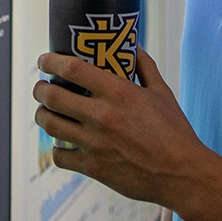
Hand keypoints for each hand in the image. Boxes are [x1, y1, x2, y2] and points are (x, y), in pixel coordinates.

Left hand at [33, 47, 206, 208]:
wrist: (181, 173)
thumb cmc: (174, 131)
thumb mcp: (162, 92)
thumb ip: (145, 67)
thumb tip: (134, 47)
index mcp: (118, 93)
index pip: (72, 69)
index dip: (51, 62)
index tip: (44, 60)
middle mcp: (102, 116)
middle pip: (53, 97)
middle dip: (40, 89)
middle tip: (41, 86)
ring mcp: (94, 144)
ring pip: (50, 124)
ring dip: (42, 114)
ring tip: (45, 111)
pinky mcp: (93, 168)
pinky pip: (60, 157)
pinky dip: (57, 148)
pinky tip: (63, 143)